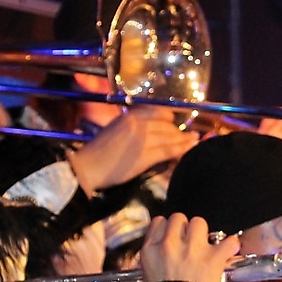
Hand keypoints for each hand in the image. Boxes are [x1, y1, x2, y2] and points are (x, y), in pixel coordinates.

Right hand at [66, 109, 197, 195]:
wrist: (86, 168)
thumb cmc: (98, 153)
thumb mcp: (116, 130)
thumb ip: (134, 127)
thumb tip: (152, 131)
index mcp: (129, 116)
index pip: (158, 113)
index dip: (170, 119)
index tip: (176, 124)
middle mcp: (137, 123)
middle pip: (166, 126)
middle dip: (179, 132)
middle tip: (191, 137)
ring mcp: (141, 139)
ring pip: (170, 137)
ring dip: (184, 140)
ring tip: (195, 142)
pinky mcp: (144, 155)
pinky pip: (167, 150)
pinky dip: (181, 150)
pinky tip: (189, 149)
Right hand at [140, 214, 238, 281]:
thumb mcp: (147, 276)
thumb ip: (154, 256)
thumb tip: (162, 246)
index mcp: (151, 249)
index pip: (159, 222)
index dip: (167, 227)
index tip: (172, 234)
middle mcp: (170, 245)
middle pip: (179, 218)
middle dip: (185, 228)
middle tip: (189, 241)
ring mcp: (193, 250)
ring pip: (199, 222)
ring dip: (203, 233)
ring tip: (205, 245)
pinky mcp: (213, 258)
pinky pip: (228, 241)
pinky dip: (231, 245)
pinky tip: (229, 250)